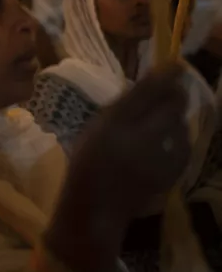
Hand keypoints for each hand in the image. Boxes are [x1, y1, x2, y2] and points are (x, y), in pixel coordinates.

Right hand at [67, 61, 190, 218]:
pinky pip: (183, 145)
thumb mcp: (96, 128)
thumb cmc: (89, 164)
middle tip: (169, 91)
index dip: (165, 75)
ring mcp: (158, 158)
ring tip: (158, 122)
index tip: (175, 63)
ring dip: (173, 117)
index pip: (146, 91)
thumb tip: (156, 78)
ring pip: (179, 123)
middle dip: (174, 94)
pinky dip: (177, 139)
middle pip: (171, 104)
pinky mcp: (172, 173)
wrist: (96, 208)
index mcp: (112, 125)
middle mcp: (137, 139)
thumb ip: (122, 105)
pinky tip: (166, 142)